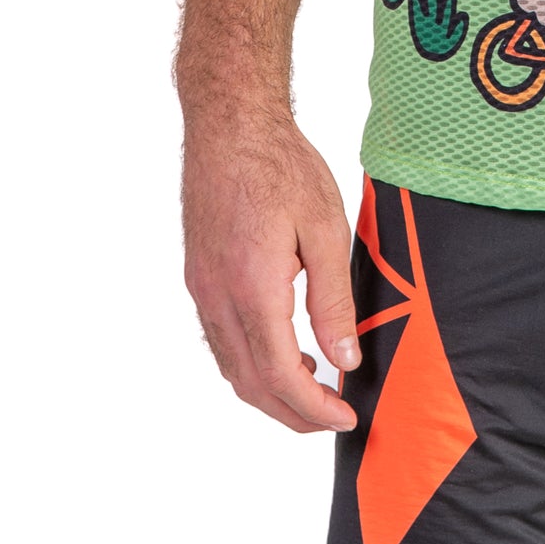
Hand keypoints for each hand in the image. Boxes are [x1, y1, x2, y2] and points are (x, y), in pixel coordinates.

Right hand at [182, 108, 359, 432]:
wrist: (230, 125)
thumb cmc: (280, 166)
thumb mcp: (325, 229)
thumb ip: (333, 301)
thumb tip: (343, 360)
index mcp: (252, 288)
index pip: (280, 374)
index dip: (313, 407)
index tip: (345, 417)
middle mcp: (217, 297)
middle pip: (250, 383)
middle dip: (292, 413)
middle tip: (333, 417)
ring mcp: (202, 289)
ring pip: (231, 367)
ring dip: (269, 392)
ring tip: (314, 391)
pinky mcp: (199, 277)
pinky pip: (220, 340)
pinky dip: (250, 364)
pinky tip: (282, 352)